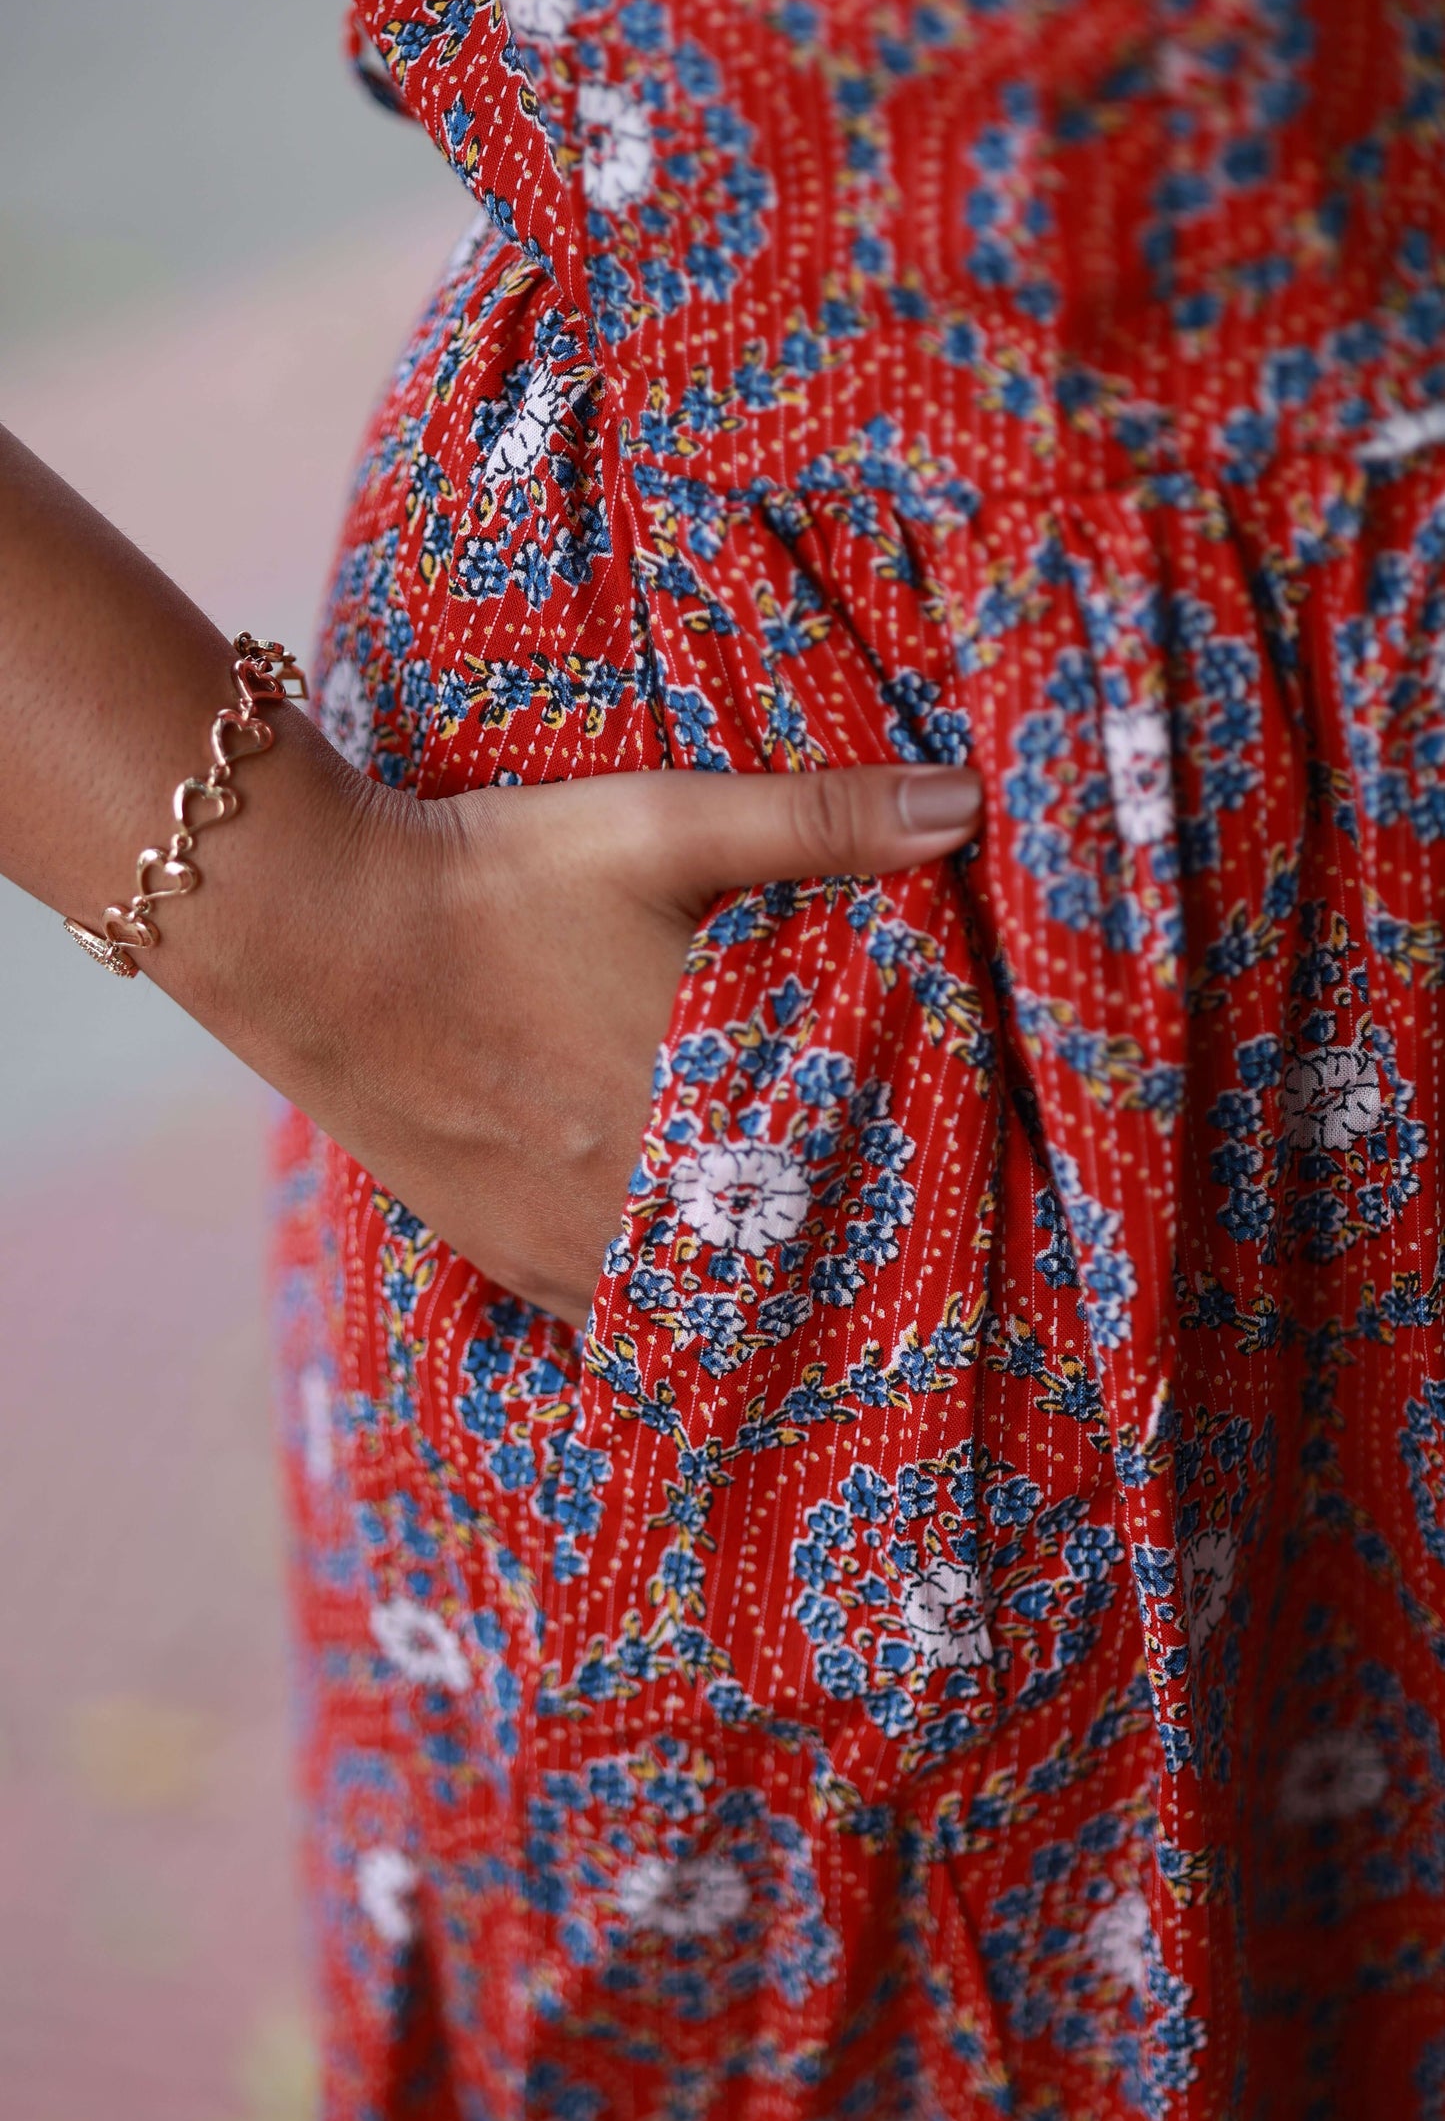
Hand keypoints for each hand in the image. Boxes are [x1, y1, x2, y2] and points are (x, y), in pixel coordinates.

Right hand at [302, 762, 983, 1326]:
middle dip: (834, 1247)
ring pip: (699, 1310)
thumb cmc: (498, 875)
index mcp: (707, 1108)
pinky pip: (612, 1322)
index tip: (956, 1196)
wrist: (319, 933)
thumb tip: (967, 798)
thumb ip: (818, 819)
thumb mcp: (658, 824)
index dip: (909, 1195)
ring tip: (789, 1259)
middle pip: (781, 1264)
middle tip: (890, 1243)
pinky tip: (680, 1272)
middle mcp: (646, 1203)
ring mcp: (572, 1246)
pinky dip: (659, 1308)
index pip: (855, 1190)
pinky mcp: (509, 1258)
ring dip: (746, 1287)